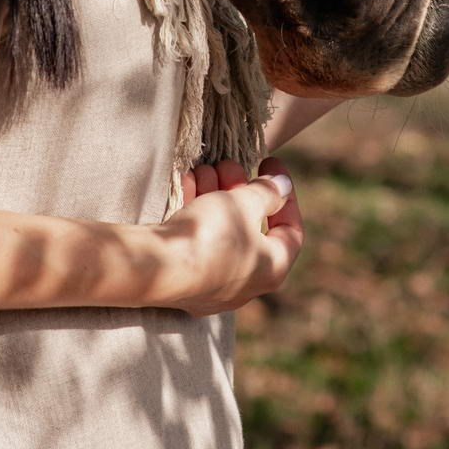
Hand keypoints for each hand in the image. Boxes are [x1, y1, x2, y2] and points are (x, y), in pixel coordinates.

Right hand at [158, 157, 302, 315]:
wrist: (158, 268)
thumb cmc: (212, 235)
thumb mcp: (245, 202)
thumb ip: (267, 192)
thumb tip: (282, 186)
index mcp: (271, 269)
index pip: (291, 230)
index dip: (285, 193)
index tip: (269, 162)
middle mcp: (246, 283)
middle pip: (251, 228)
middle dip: (241, 189)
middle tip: (230, 164)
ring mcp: (212, 285)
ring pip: (221, 231)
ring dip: (216, 195)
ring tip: (206, 168)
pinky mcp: (185, 280)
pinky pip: (197, 240)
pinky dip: (195, 210)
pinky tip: (188, 181)